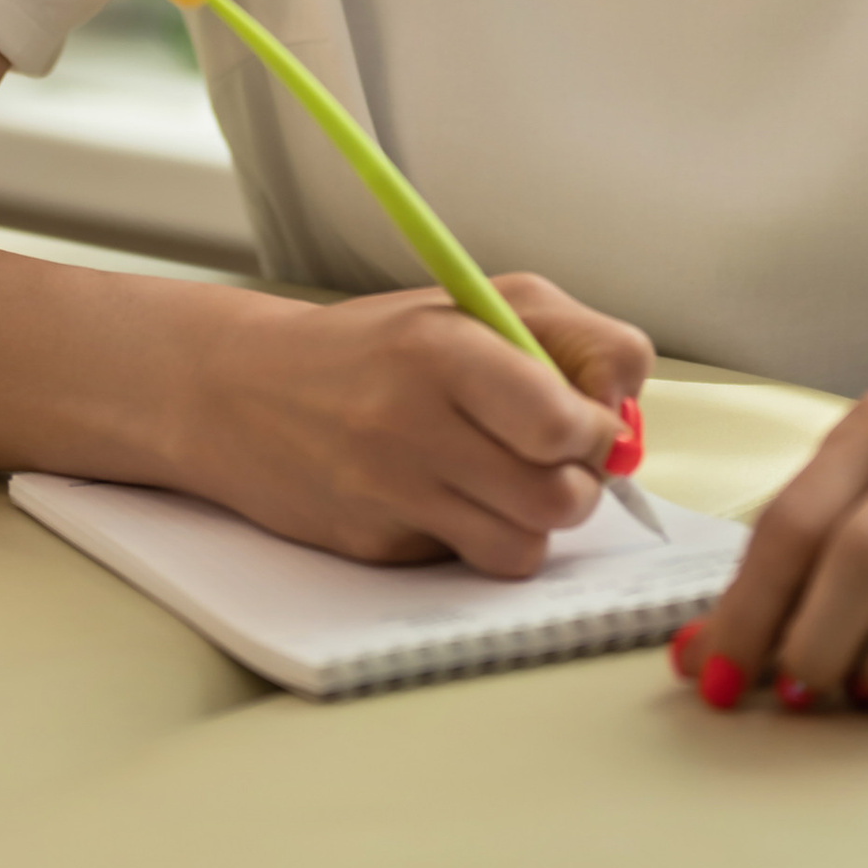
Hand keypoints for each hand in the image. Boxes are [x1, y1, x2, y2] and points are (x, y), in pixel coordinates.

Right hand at [175, 272, 653, 579]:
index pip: (560, 418)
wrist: (241, 392)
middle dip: (578, 480)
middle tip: (553, 454)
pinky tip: (449, 499)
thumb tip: (626, 407)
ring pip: (527, 545)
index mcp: (442, 350)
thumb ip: (569, 337)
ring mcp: (390, 495)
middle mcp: (411, 426)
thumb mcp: (473, 304)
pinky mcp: (376, 550)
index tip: (584, 416)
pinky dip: (481, 537)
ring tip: (506, 479)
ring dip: (536, 519)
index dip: (595, 425)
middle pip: (560, 495)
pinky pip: (472, 564)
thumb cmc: (376, 346)